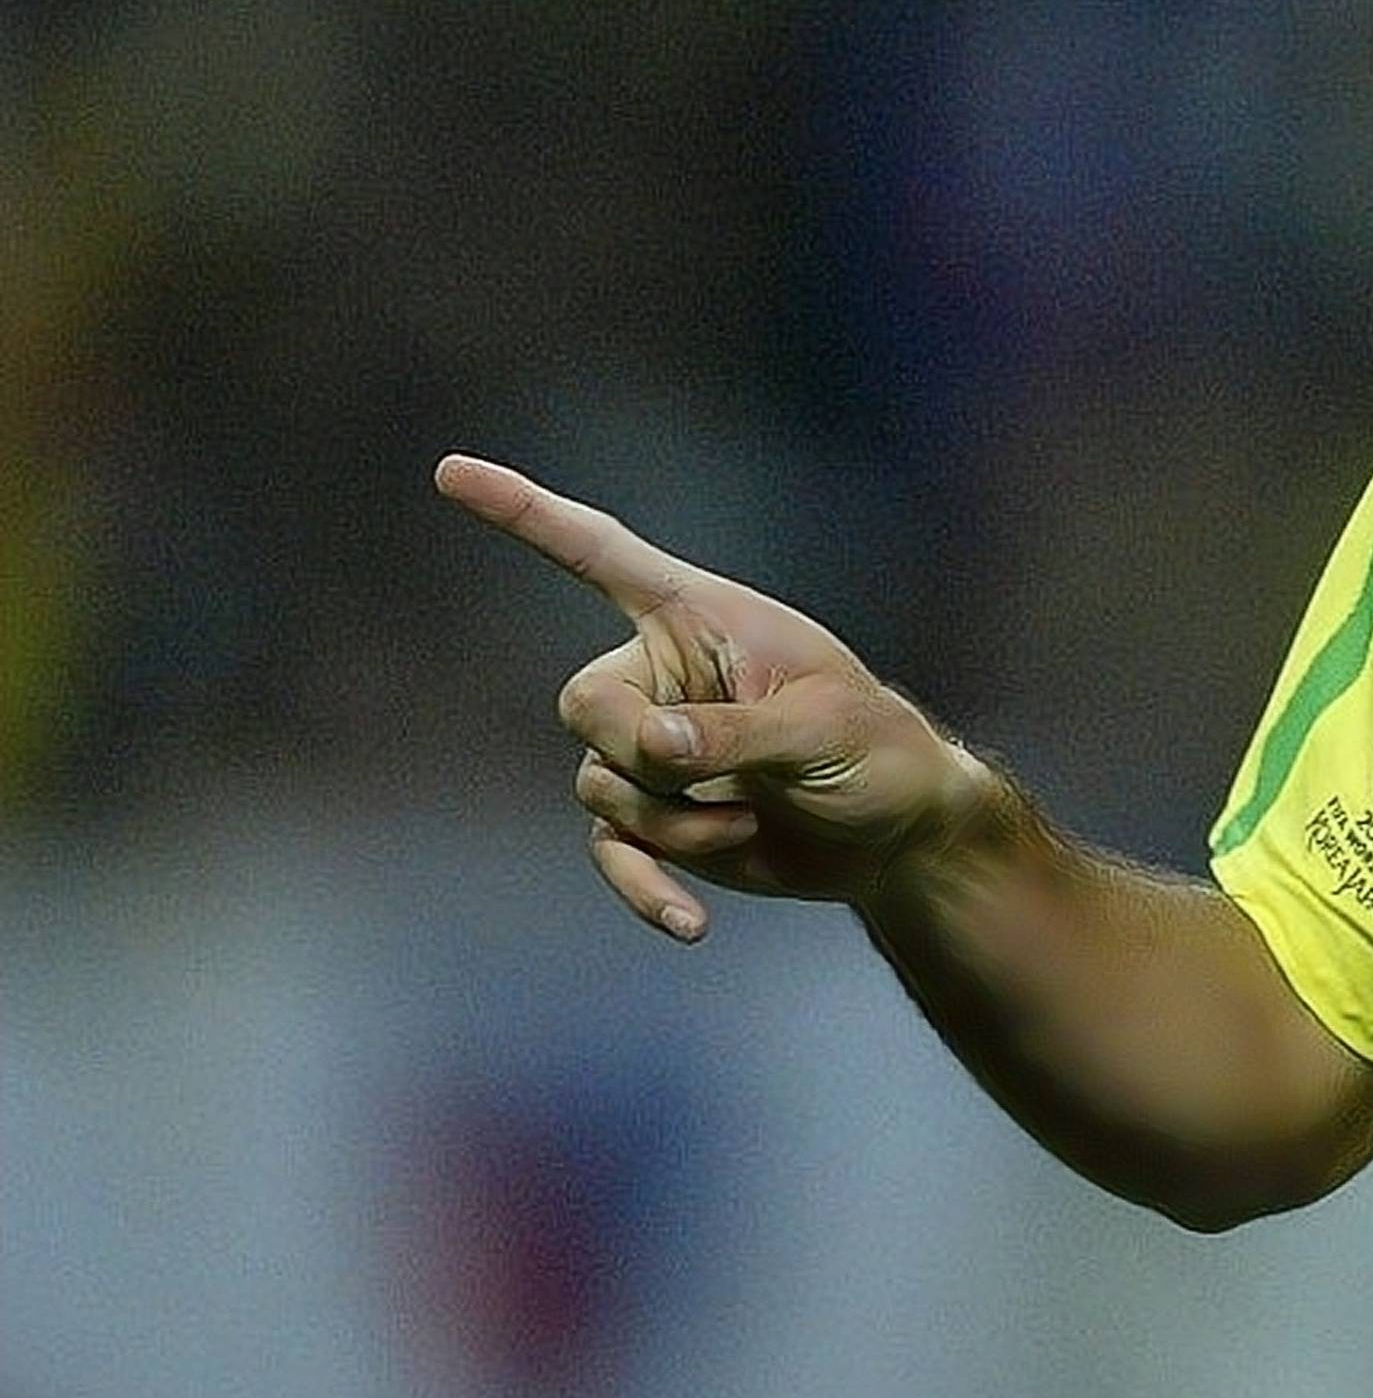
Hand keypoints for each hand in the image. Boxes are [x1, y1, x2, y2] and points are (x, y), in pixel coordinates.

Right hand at [435, 453, 988, 940]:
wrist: (897, 834)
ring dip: (678, 822)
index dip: (525, 513)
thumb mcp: (823, 729)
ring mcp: (650, 752)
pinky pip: (614, 852)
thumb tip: (651, 748)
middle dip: (643, 753)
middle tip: (729, 777)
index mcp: (700, 618)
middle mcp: (660, 676)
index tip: (451, 471)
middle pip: (585, 704)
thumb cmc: (877, 754)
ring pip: (602, 786)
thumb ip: (733, 731)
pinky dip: (648, 889)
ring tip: (757, 818)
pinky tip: (693, 926)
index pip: (599, 553)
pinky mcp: (654, 820)